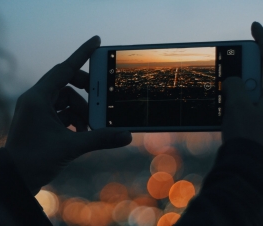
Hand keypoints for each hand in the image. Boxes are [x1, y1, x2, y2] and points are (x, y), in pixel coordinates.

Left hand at [5, 36, 131, 194]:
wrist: (15, 179)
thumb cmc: (34, 160)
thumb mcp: (71, 147)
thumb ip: (100, 139)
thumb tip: (126, 136)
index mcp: (38, 98)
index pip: (64, 68)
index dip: (82, 54)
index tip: (97, 41)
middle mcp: (35, 99)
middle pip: (65, 82)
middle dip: (85, 91)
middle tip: (101, 98)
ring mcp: (36, 110)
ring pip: (65, 99)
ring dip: (81, 110)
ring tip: (90, 127)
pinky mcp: (39, 120)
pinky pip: (60, 111)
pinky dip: (73, 118)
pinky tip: (81, 132)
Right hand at [221, 22, 262, 146]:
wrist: (250, 167)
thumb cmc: (249, 138)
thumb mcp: (238, 106)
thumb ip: (235, 86)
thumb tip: (232, 81)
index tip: (254, 26)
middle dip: (249, 68)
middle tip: (234, 66)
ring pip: (258, 90)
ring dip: (243, 86)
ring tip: (229, 91)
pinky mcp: (261, 122)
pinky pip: (255, 103)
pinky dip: (244, 100)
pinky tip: (232, 105)